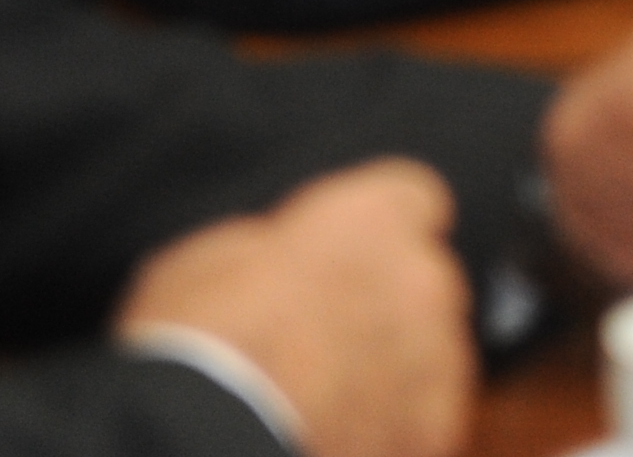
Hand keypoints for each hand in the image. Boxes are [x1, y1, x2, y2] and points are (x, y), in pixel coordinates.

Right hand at [116, 161, 472, 456]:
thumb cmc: (196, 350)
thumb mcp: (208, 259)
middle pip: (421, 279)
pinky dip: (390, 424)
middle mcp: (422, 281)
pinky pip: (423, 417)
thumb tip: (282, 257)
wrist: (206, 444)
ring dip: (390, 366)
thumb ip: (277, 244)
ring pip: (428, 351)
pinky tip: (335, 432)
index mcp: (374, 221)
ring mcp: (436, 361)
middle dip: (380, 301)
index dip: (374, 229)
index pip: (409, 199)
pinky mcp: (432, 430)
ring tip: (319, 397)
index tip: (344, 252)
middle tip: (316, 336)